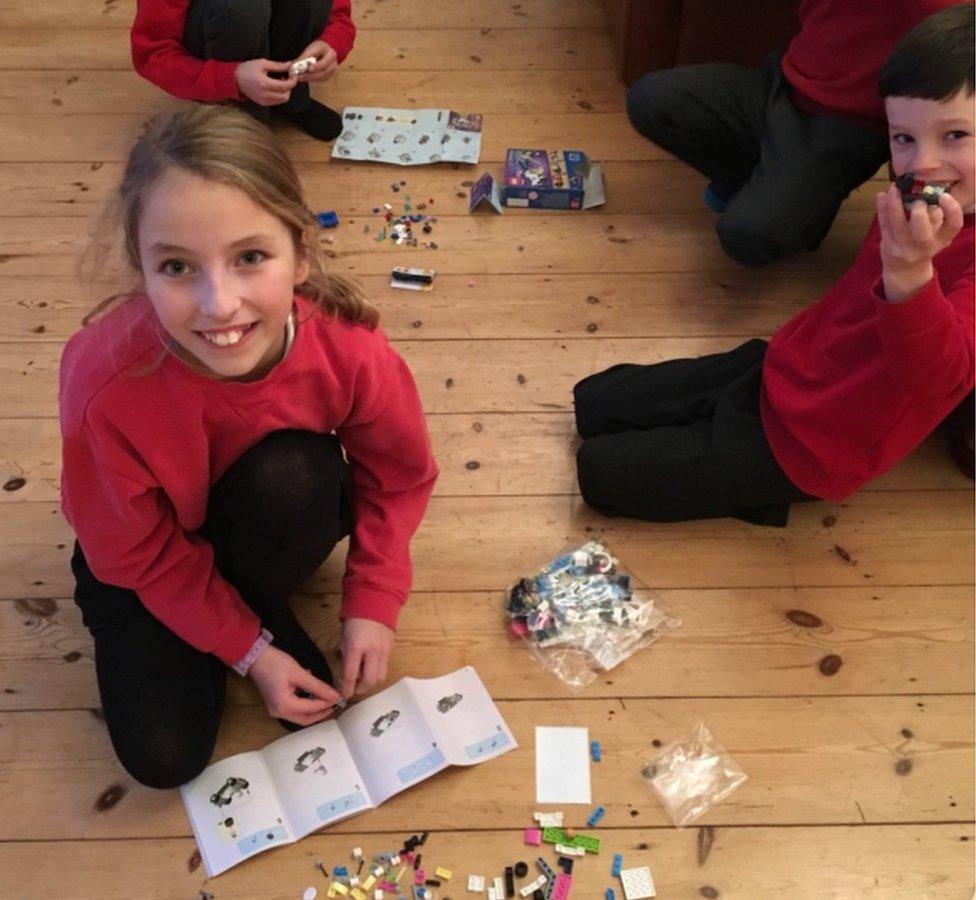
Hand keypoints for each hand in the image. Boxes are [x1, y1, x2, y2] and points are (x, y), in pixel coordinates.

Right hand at [234, 58, 297, 105]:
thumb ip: (278, 66)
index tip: (294, 74)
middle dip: (290, 87)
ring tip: (281, 81)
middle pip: (286, 96)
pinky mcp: (263, 103)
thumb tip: (291, 65)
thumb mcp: (262, 63)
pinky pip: (276, 101)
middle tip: (288, 77)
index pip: (285, 86)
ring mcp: (264, 101)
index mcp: (265, 84)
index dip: (293, 80)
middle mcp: (265, 95)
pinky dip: (280, 95)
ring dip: (285, 91)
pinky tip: (276, 86)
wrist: (235, 79)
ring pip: (282, 100)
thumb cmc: (248, 69)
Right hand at [249, 644, 342, 725]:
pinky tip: (314, 694)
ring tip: (327, 699)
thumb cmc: (276, 663)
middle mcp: (279, 712)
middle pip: (305, 719)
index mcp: (284, 705)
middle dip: (321, 713)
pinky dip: (306, 705)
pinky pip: (294, 709)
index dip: (326, 704)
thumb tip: (334, 696)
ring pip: (300, 716)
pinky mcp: (276, 704)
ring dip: (314, 710)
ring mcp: (276, 710)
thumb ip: (317, 686)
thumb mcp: (299, 673)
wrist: (255, 657)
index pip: (311, 709)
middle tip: (335, 703)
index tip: (339, 698)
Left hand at [293, 40, 338, 82]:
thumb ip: (305, 56)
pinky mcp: (329, 76)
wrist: (327, 50)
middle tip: (300, 75)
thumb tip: (295, 64)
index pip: (324, 62)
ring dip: (310, 78)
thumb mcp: (312, 48)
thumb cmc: (319, 48)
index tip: (308, 69)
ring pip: (321, 78)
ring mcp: (332, 72)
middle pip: (323, 72)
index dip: (316, 66)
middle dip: (311, 75)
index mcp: (331, 55)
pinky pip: (320, 80)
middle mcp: (333, 65)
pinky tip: (304, 78)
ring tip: (300, 77)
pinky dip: (312, 80)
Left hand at [339, 617, 394, 697]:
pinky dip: (377, 670)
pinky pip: (385, 666)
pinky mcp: (391, 648)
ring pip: (381, 676)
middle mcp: (372, 651)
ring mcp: (384, 650)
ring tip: (363, 675)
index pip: (351, 676)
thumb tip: (346, 673)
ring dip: (371, 681)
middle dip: (361, 688)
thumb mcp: (344, 637)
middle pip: (370, 681)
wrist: (375, 602)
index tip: (344, 695)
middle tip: (354, 687)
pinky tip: (370, 665)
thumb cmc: (354, 619)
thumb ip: (346, 655)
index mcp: (356, 647)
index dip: (347, 689)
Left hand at [877, 184, 964, 301]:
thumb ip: (935, 214)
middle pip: (922, 234)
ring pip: (897, 226)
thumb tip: (929, 190)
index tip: (943, 196)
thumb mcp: (936, 232)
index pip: (954, 225)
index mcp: (942, 239)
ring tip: (893, 190)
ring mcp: (904, 248)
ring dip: (894, 205)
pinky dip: (881, 209)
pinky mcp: (888, 245)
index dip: (952, 210)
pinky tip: (881, 196)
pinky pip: (883, 225)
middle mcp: (924, 246)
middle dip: (919, 214)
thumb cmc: (923, 242)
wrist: (905, 269)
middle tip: (917, 201)